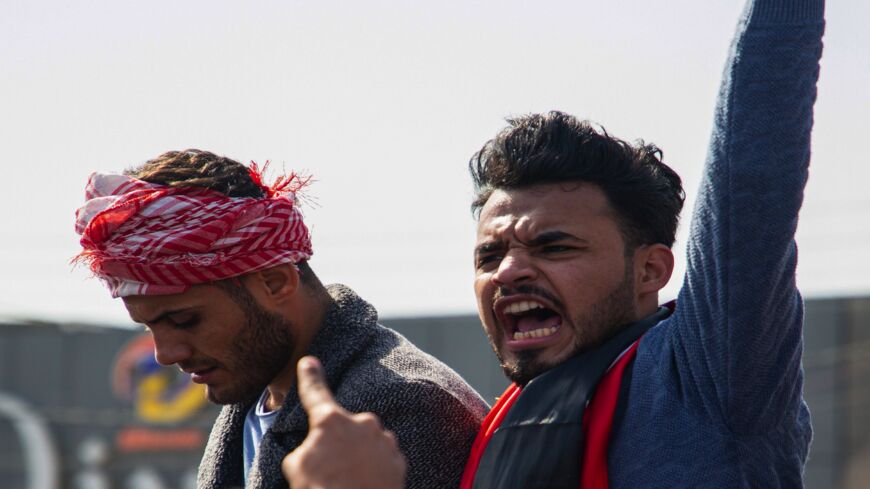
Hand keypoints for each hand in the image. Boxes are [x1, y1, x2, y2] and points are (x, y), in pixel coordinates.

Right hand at [281, 356, 405, 488]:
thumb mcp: (296, 467)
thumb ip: (308, 447)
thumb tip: (317, 448)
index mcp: (331, 421)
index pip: (315, 392)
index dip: (310, 377)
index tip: (309, 362)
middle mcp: (362, 423)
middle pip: (345, 428)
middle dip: (339, 445)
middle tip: (330, 470)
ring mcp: (384, 441)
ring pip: (366, 444)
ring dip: (358, 458)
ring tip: (349, 482)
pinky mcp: (398, 460)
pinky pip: (382, 459)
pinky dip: (374, 470)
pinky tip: (365, 485)